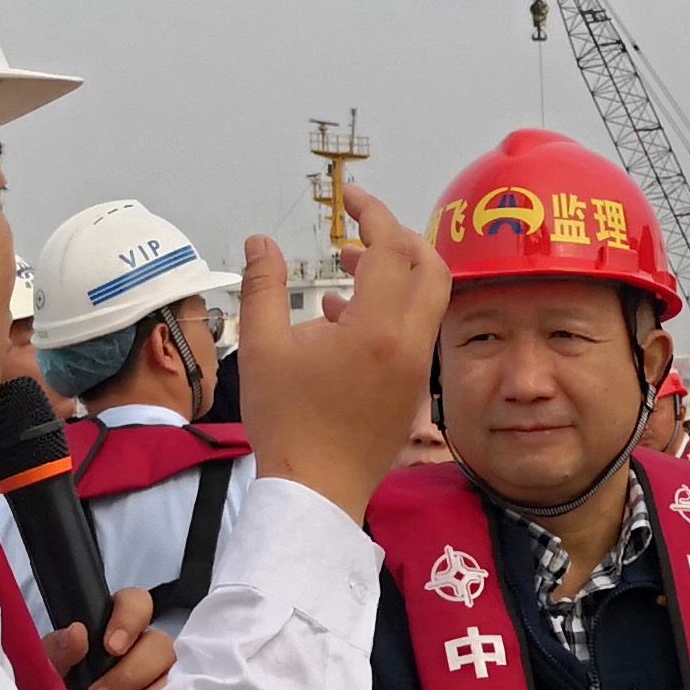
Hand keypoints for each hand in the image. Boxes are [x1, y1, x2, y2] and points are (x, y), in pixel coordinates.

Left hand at [43, 588, 174, 689]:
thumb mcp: (46, 674)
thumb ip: (57, 651)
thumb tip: (77, 634)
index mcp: (115, 630)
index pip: (136, 604)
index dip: (130, 619)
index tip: (110, 646)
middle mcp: (143, 652)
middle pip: (160, 644)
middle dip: (129, 674)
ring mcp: (159, 683)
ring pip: (171, 679)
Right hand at [234, 193, 447, 524]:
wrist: (316, 492)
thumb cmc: (287, 423)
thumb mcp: (261, 348)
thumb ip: (261, 286)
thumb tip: (260, 242)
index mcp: (377, 329)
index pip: (391, 248)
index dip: (372, 213)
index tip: (349, 197)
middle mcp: (410, 344)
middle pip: (429, 267)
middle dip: (398, 237)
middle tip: (359, 228)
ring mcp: (417, 369)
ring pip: (427, 300)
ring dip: (395, 273)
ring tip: (346, 265)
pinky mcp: (413, 391)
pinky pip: (415, 332)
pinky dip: (391, 309)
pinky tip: (340, 315)